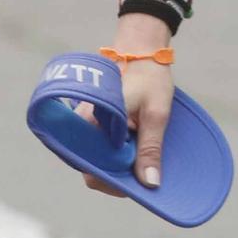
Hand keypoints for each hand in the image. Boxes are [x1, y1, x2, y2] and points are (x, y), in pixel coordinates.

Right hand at [77, 13, 172, 195]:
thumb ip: (150, 149)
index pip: (92, 170)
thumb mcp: (156, 114)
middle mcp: (80, 128)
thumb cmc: (150, 79)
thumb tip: (150, 184)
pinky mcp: (91, 126)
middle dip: (117, 175)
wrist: (142, 53)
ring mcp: (84, 127)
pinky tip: (133, 150)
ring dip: (117, 164)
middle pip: (92, 168)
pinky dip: (115, 154)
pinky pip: (98, 149)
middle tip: (144, 172)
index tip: (137, 184)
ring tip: (140, 158)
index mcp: (91, 124)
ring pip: (96, 160)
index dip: (114, 182)